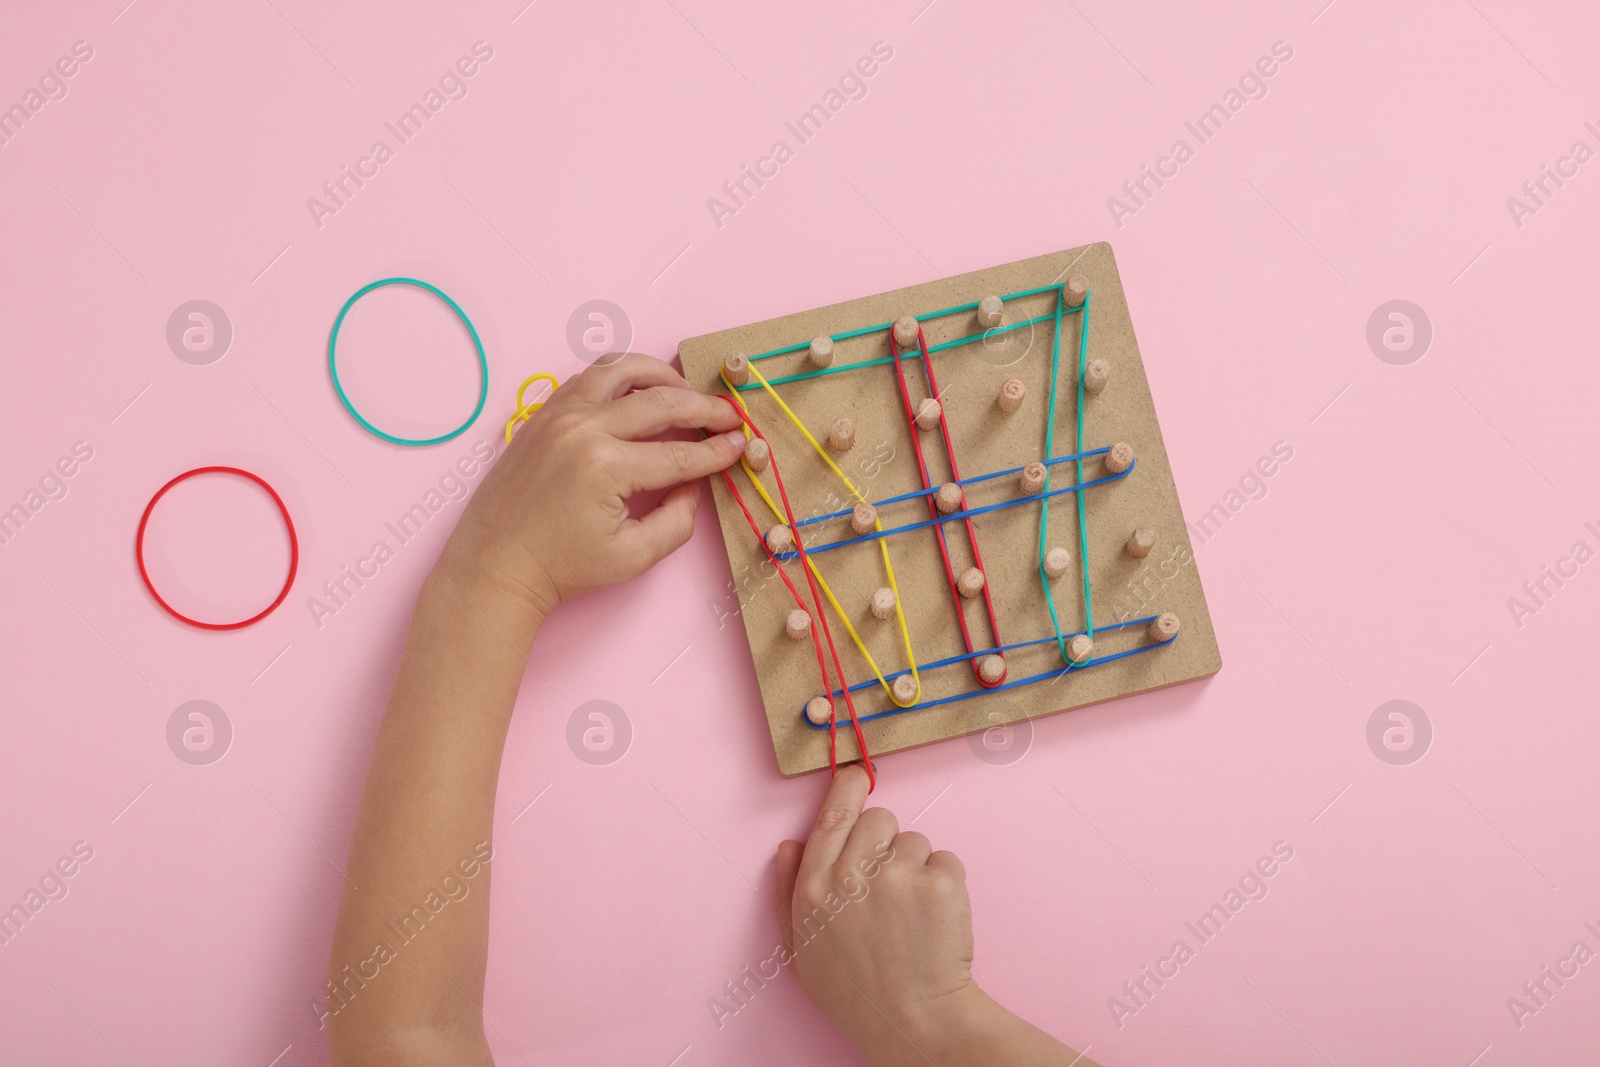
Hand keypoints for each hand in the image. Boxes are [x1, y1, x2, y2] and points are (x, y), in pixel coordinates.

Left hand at [439, 353, 744, 623]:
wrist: (495, 565)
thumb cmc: (562, 568)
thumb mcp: (634, 557)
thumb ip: (678, 520)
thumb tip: (694, 483)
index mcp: (606, 468)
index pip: (679, 454)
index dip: (717, 451)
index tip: (741, 445)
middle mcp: (582, 430)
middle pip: (660, 402)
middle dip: (703, 408)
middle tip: (729, 415)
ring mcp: (557, 416)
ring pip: (620, 371)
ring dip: (661, 375)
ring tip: (685, 389)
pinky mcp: (541, 416)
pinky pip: (587, 378)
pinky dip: (618, 376)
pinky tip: (638, 390)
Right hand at [775, 765, 987, 1064]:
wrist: (914, 1023)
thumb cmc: (854, 993)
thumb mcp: (800, 951)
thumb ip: (788, 892)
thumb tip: (790, 843)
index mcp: (814, 888)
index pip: (832, 815)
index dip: (847, 789)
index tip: (857, 777)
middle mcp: (852, 875)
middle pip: (877, 819)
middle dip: (884, 839)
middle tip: (888, 881)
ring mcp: (898, 876)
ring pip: (913, 840)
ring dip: (915, 865)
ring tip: (911, 913)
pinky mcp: (940, 883)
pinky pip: (946, 860)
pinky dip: (944, 883)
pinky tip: (934, 918)